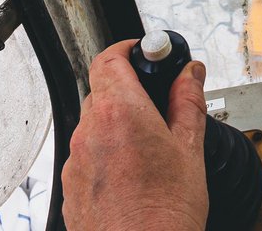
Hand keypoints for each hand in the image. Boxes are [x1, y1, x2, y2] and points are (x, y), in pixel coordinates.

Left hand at [62, 40, 208, 230]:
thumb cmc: (164, 212)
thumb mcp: (190, 146)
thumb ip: (188, 100)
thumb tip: (190, 74)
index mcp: (119, 113)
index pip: (109, 58)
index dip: (129, 48)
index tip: (148, 52)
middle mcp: (89, 133)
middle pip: (103, 90)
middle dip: (131, 88)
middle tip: (161, 99)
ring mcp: (76, 163)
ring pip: (96, 124)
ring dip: (120, 123)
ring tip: (153, 145)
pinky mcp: (71, 188)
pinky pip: (89, 155)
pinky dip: (109, 152)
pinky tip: (136, 171)